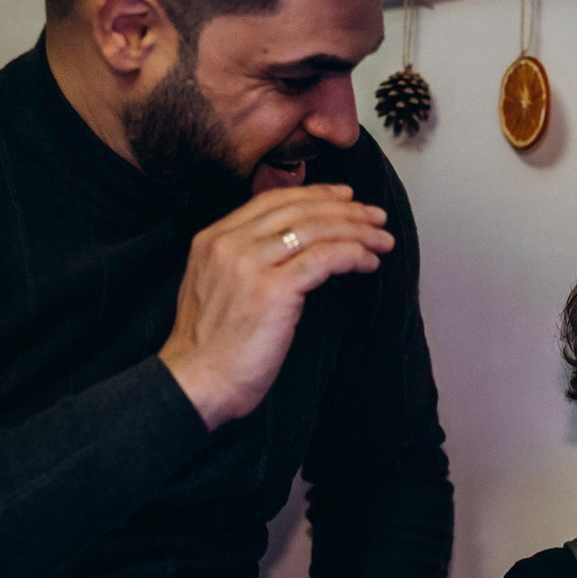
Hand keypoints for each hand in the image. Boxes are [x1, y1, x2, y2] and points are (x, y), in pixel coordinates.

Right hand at [161, 185, 396, 427]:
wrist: (194, 383)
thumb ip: (243, 264)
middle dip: (345, 209)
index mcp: (213, 239)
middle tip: (375, 215)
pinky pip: (324, 259)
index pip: (272, 200)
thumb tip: (288, 253)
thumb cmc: (210, 350)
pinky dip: (353, 255)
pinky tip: (368, 262)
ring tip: (382, 240)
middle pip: (299, 209)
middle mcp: (229, 244)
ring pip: (316, 230)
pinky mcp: (273, 290)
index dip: (315, 194)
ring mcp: (250, 264)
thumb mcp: (217, 290)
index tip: (344, 197)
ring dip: (357, 232)